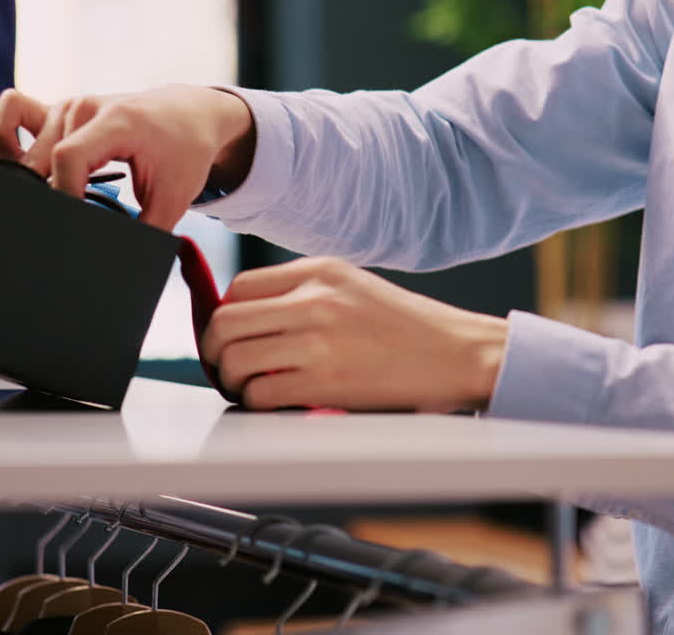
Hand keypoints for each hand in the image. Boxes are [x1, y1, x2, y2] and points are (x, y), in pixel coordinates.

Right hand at [0, 85, 255, 229]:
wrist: (190, 113)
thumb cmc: (185, 151)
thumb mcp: (174, 196)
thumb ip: (146, 230)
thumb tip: (120, 264)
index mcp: (116, 122)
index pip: (69, 159)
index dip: (64, 197)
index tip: (72, 226)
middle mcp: (84, 108)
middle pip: (41, 158)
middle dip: (44, 196)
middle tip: (55, 224)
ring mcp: (68, 106)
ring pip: (23, 145)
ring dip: (28, 177)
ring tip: (48, 203)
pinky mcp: (59, 110)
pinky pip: (13, 111)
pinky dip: (5, 137)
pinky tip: (19, 165)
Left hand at [201, 257, 508, 411]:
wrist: (458, 354)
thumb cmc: (410, 326)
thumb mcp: (354, 286)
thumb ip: (304, 292)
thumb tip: (248, 316)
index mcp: (319, 271)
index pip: (239, 288)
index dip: (224, 315)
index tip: (230, 334)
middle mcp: (315, 300)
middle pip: (225, 323)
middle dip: (215, 350)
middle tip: (225, 365)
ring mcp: (319, 341)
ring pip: (236, 360)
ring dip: (234, 381)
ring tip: (252, 386)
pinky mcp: (327, 383)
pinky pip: (262, 395)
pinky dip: (257, 403)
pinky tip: (276, 401)